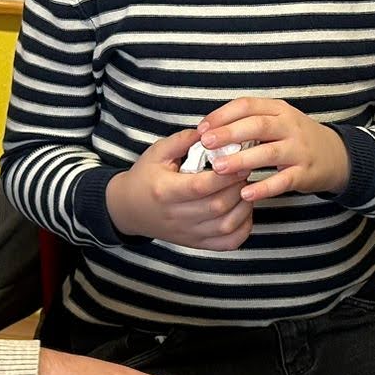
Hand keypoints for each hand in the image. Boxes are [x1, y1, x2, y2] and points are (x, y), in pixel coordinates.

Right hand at [106, 128, 252, 249]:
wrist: (128, 209)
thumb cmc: (145, 178)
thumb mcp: (157, 152)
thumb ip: (183, 140)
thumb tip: (210, 131)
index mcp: (166, 191)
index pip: (201, 186)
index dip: (225, 174)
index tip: (240, 160)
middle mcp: (177, 216)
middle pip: (217, 206)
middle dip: (238, 187)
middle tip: (245, 170)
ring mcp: (188, 233)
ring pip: (226, 226)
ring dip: (244, 206)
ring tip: (245, 188)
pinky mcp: (196, 243)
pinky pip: (227, 243)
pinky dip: (242, 229)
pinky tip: (243, 211)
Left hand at [197, 98, 349, 201]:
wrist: (335, 155)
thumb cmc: (295, 138)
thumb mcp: (276, 121)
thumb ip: (248, 124)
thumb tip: (209, 132)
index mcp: (278, 109)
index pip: (247, 105)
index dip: (222, 115)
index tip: (202, 128)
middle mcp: (290, 126)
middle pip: (257, 125)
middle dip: (229, 134)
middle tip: (207, 144)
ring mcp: (299, 150)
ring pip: (268, 153)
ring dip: (242, 159)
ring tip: (219, 168)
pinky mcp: (305, 173)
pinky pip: (283, 181)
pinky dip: (264, 187)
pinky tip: (245, 193)